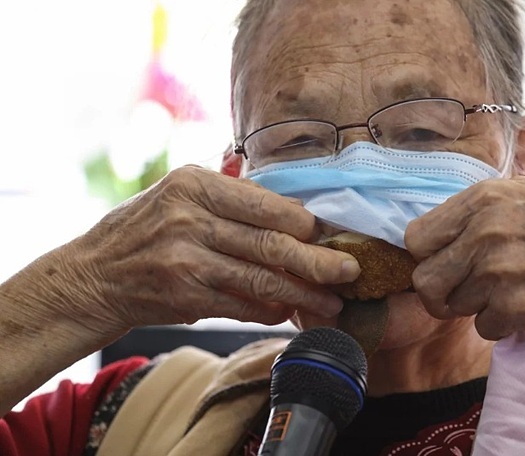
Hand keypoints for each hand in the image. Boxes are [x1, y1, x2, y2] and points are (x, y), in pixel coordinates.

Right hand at [51, 165, 359, 334]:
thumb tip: (296, 213)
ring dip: (302, 294)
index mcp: (195, 184)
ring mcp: (186, 259)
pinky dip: (269, 310)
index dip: (306, 223)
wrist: (93, 275)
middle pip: (271, 242)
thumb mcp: (179, 194)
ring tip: (332, 303)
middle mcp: (190, 218)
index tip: (331, 235)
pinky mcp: (185, 296)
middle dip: (317, 262)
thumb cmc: (145, 230)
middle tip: (350, 273)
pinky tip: (288, 311)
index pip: (268, 204)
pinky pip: (241, 305)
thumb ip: (231, 197)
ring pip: (261, 279)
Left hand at [404, 177, 524, 339]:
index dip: (427, 256)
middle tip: (462, 293)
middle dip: (440, 293)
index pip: (416, 237)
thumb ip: (477, 209)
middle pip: (424, 280)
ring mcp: (498, 271)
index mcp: (482, 199)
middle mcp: (484, 231)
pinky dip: (501, 325)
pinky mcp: (514, 307)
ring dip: (475, 307)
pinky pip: (483, 328)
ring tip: (507, 292)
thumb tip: (435, 232)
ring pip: (452, 307)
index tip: (444, 263)